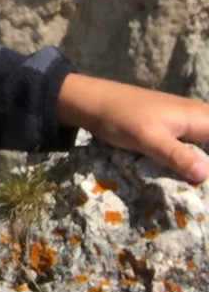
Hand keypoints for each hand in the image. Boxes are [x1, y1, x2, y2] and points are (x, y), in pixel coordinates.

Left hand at [57, 73, 208, 182]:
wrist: (93, 102)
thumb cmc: (120, 117)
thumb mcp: (147, 139)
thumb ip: (176, 155)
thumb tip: (205, 175)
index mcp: (201, 118)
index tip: (207, 179)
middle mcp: (199, 118)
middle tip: (203, 188)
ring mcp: (186, 122)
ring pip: (206, 143)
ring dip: (204, 163)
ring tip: (199, 186)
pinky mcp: (173, 129)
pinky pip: (195, 144)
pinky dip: (195, 158)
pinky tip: (190, 175)